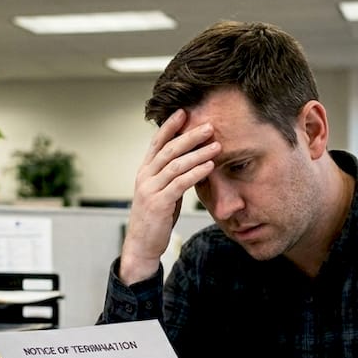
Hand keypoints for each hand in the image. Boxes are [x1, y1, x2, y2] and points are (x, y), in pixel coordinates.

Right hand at [119, 109, 217, 283]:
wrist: (141, 246)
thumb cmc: (154, 219)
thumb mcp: (162, 193)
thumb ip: (171, 177)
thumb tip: (190, 161)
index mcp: (145, 171)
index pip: (157, 142)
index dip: (170, 126)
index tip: (184, 112)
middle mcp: (144, 177)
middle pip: (169, 149)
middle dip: (190, 136)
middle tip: (209, 126)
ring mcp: (150, 189)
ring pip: (176, 164)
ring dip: (198, 153)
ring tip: (216, 145)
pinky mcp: (158, 203)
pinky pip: (180, 183)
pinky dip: (196, 173)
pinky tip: (209, 166)